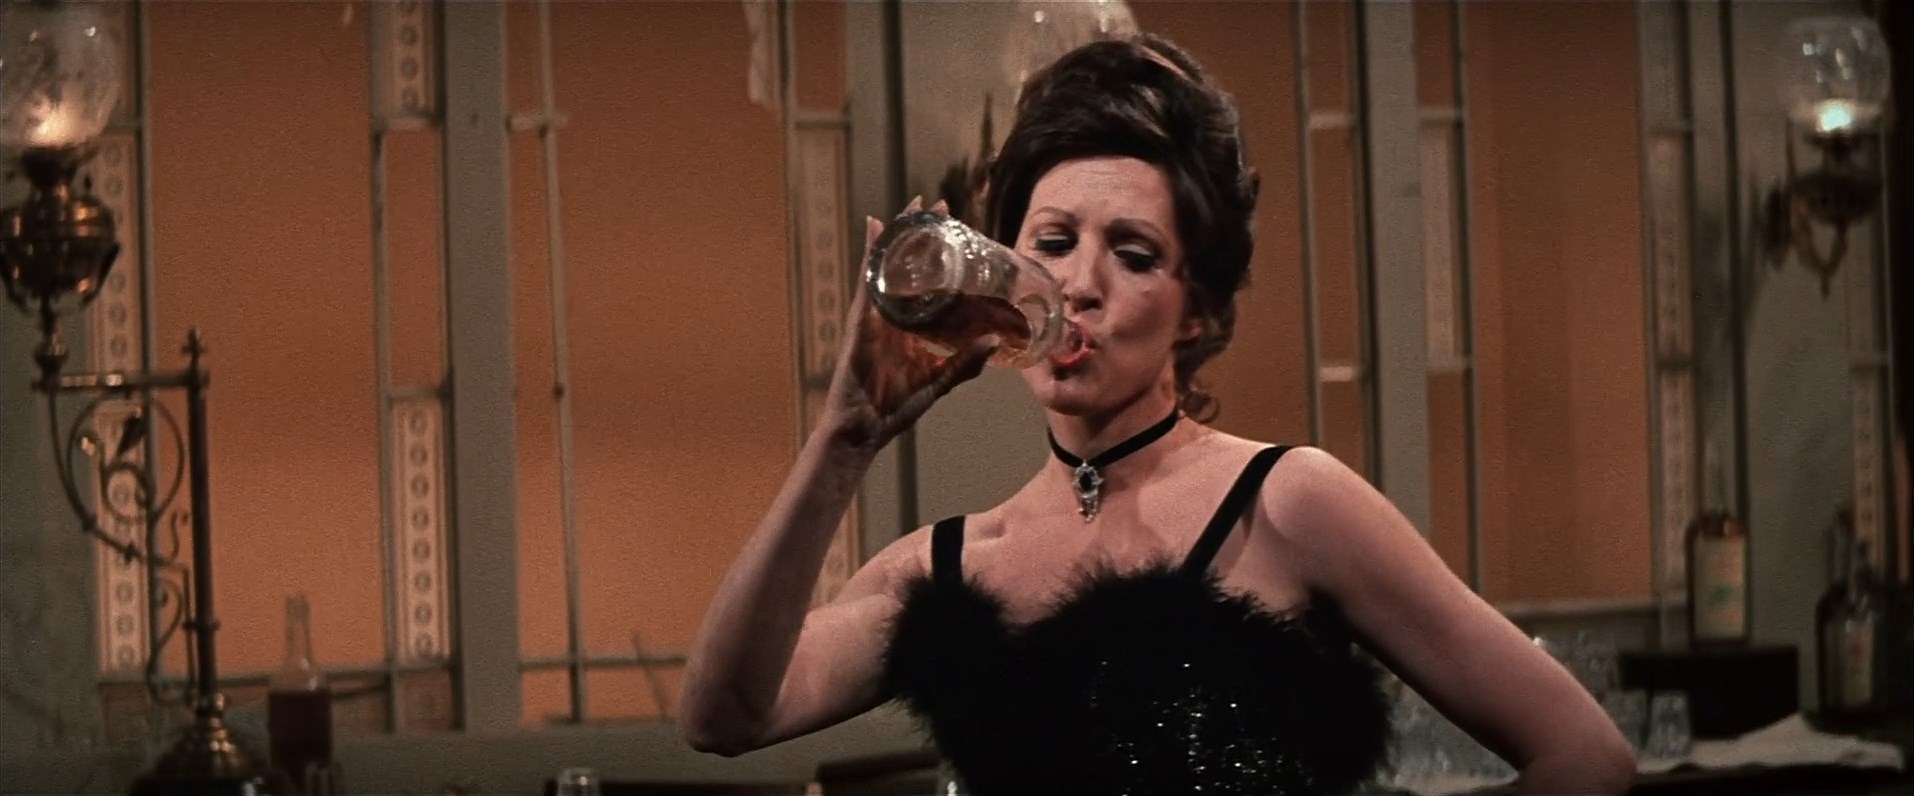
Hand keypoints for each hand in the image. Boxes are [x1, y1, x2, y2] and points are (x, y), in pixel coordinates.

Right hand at [820, 197, 995, 455]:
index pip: (928, 281)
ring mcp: (874, 314)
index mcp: (910, 327)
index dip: (940, 254)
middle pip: (908, 264)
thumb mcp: (939, 382)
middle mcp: (892, 314)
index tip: (956, 227)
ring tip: (913, 206)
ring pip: (888, 264)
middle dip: (922, 233)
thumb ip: (965, 363)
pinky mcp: (860, 320)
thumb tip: (997, 341)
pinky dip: (871, 252)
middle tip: (939, 204)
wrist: (863, 429)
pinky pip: (867, 279)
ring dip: (900, 233)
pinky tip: (875, 227)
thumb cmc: (894, 409)